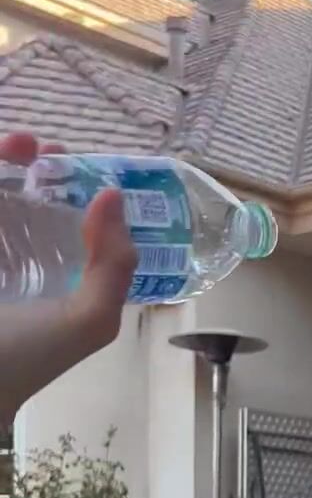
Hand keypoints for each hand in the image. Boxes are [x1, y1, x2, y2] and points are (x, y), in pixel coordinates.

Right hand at [1, 131, 136, 354]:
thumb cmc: (26, 355)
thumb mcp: (89, 319)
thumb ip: (114, 265)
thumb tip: (112, 196)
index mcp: (51, 282)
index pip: (67, 229)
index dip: (77, 196)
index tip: (82, 169)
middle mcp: (15, 265)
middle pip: (29, 204)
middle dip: (40, 170)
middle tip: (49, 150)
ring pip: (2, 200)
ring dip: (9, 163)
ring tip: (21, 142)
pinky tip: (5, 157)